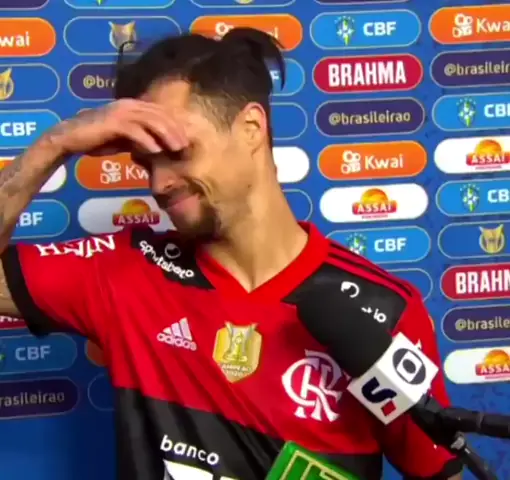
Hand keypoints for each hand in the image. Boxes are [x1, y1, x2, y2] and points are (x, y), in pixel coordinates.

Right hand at [44, 99, 187, 156]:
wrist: (69, 138)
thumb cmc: (96, 140)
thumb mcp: (123, 138)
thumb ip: (139, 139)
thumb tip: (157, 148)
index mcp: (132, 106)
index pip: (160, 112)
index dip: (174, 125)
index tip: (185, 139)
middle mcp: (128, 105)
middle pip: (159, 115)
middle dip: (175, 130)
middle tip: (185, 145)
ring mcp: (120, 112)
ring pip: (151, 121)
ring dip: (166, 135)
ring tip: (176, 148)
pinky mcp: (112, 123)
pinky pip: (135, 131)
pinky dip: (147, 141)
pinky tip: (157, 151)